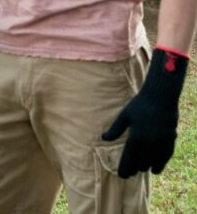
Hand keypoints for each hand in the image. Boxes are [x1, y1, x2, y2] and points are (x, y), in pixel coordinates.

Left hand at [102, 48, 187, 177]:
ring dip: (145, 167)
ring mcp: (161, 144)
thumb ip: (115, 129)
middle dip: (134, 168)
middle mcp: (149, 144)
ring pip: (152, 163)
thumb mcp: (124, 116)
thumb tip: (103, 138)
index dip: (125, 168)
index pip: (129, 159)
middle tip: (128, 171)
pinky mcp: (170, 143)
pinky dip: (159, 165)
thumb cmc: (139, 105)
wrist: (160, 99)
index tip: (121, 175)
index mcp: (136, 137)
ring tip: (138, 168)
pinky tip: (154, 169)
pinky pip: (164, 159)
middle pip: (140, 163)